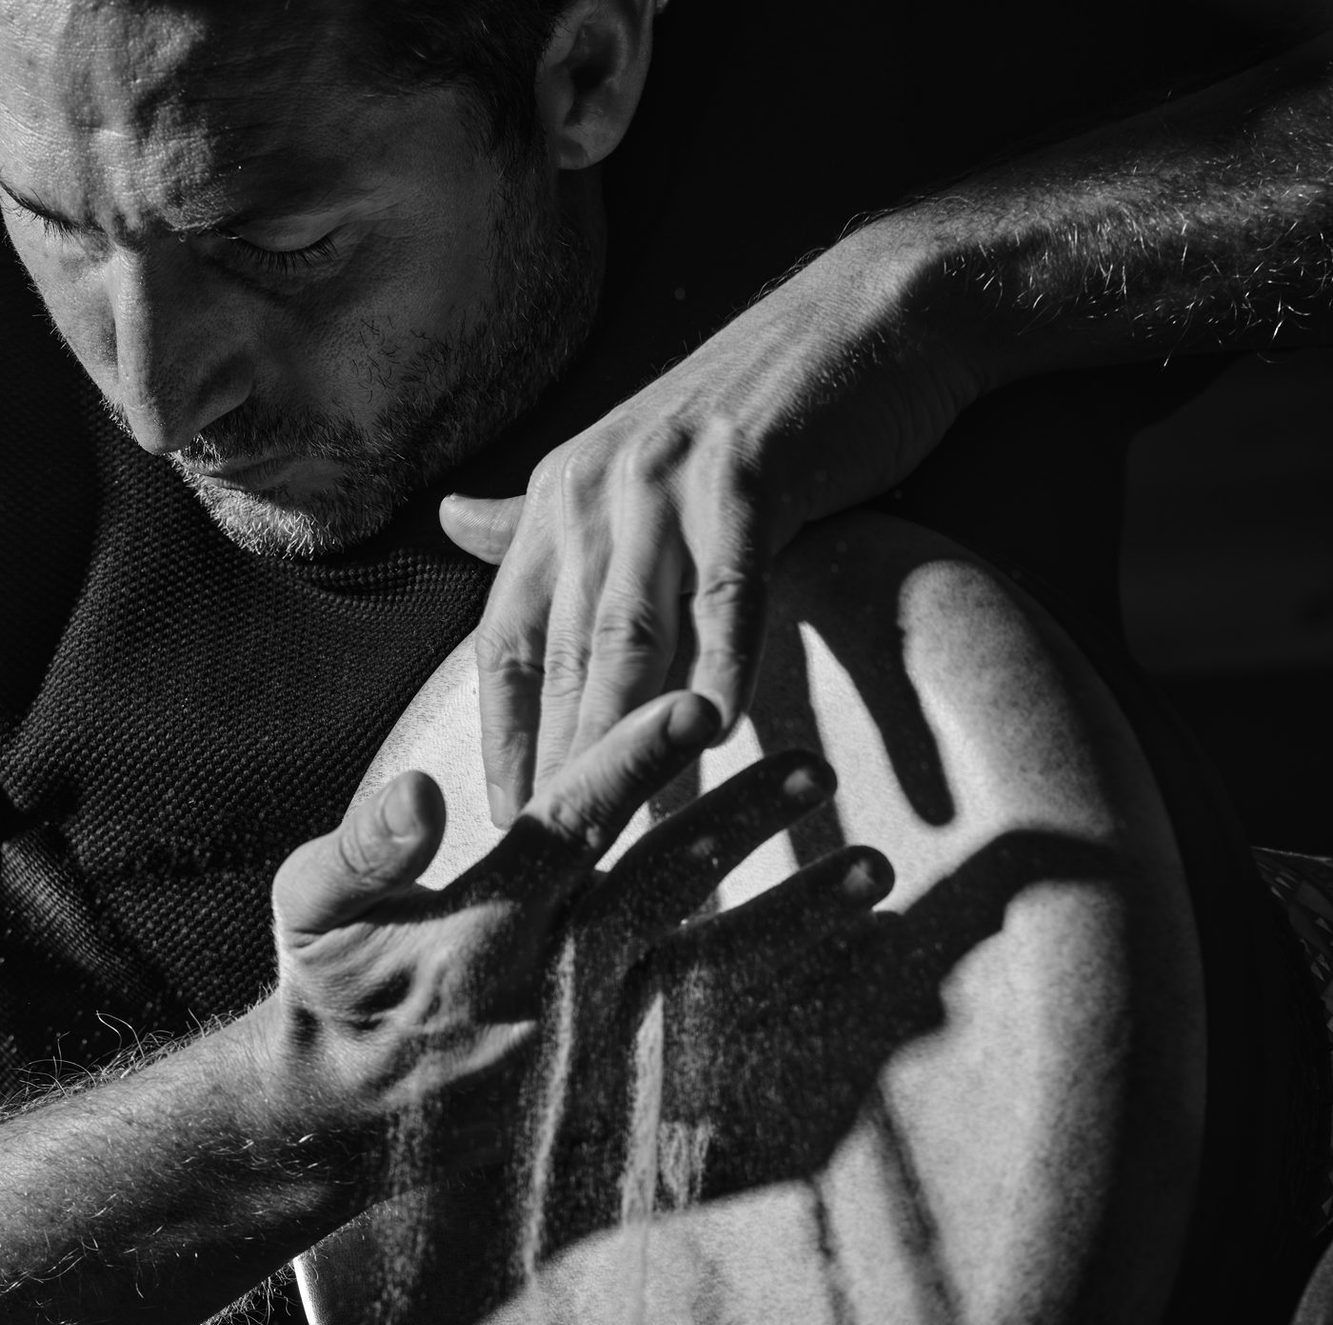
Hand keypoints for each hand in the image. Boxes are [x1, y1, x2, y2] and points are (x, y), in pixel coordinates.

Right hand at [264, 694, 888, 1183]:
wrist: (346, 1127)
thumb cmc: (332, 994)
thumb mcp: (313, 912)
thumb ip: (364, 846)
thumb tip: (421, 789)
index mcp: (480, 930)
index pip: (570, 830)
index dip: (635, 764)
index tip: (700, 707)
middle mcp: (548, 988)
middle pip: (663, 892)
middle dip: (742, 826)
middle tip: (816, 766)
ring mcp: (591, 1047)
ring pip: (709, 973)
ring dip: (795, 921)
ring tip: (872, 870)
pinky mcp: (614, 1090)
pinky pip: (715, 1049)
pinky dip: (787, 1011)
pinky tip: (850, 977)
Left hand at [439, 219, 985, 824]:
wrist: (868, 318)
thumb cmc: (754, 409)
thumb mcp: (630, 459)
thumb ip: (543, 513)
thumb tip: (454, 522)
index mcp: (560, 497)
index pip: (511, 644)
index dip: (505, 743)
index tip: (502, 831)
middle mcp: (594, 488)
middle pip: (565, 658)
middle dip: (555, 770)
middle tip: (551, 865)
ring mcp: (667, 480)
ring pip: (632, 635)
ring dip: (621, 740)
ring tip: (618, 832)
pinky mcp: (748, 472)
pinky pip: (729, 589)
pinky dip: (722, 661)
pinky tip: (720, 733)